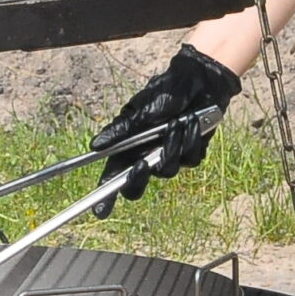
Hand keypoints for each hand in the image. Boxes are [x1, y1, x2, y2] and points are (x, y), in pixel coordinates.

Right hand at [88, 44, 241, 216]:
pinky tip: (194, 123)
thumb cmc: (164, 93)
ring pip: (168, 171)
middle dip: (141, 176)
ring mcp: (169, 157)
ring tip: (177, 122)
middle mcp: (146, 156)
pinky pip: (190, 160)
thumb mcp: (139, 110)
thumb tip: (95, 146)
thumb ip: (120, 131)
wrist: (199, 83)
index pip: (113, 177)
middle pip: (138, 186)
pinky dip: (191, 140)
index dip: (106, 197)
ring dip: (172, 145)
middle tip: (143, 163)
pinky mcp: (191, 154)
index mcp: (128, 148)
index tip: (100, 212)